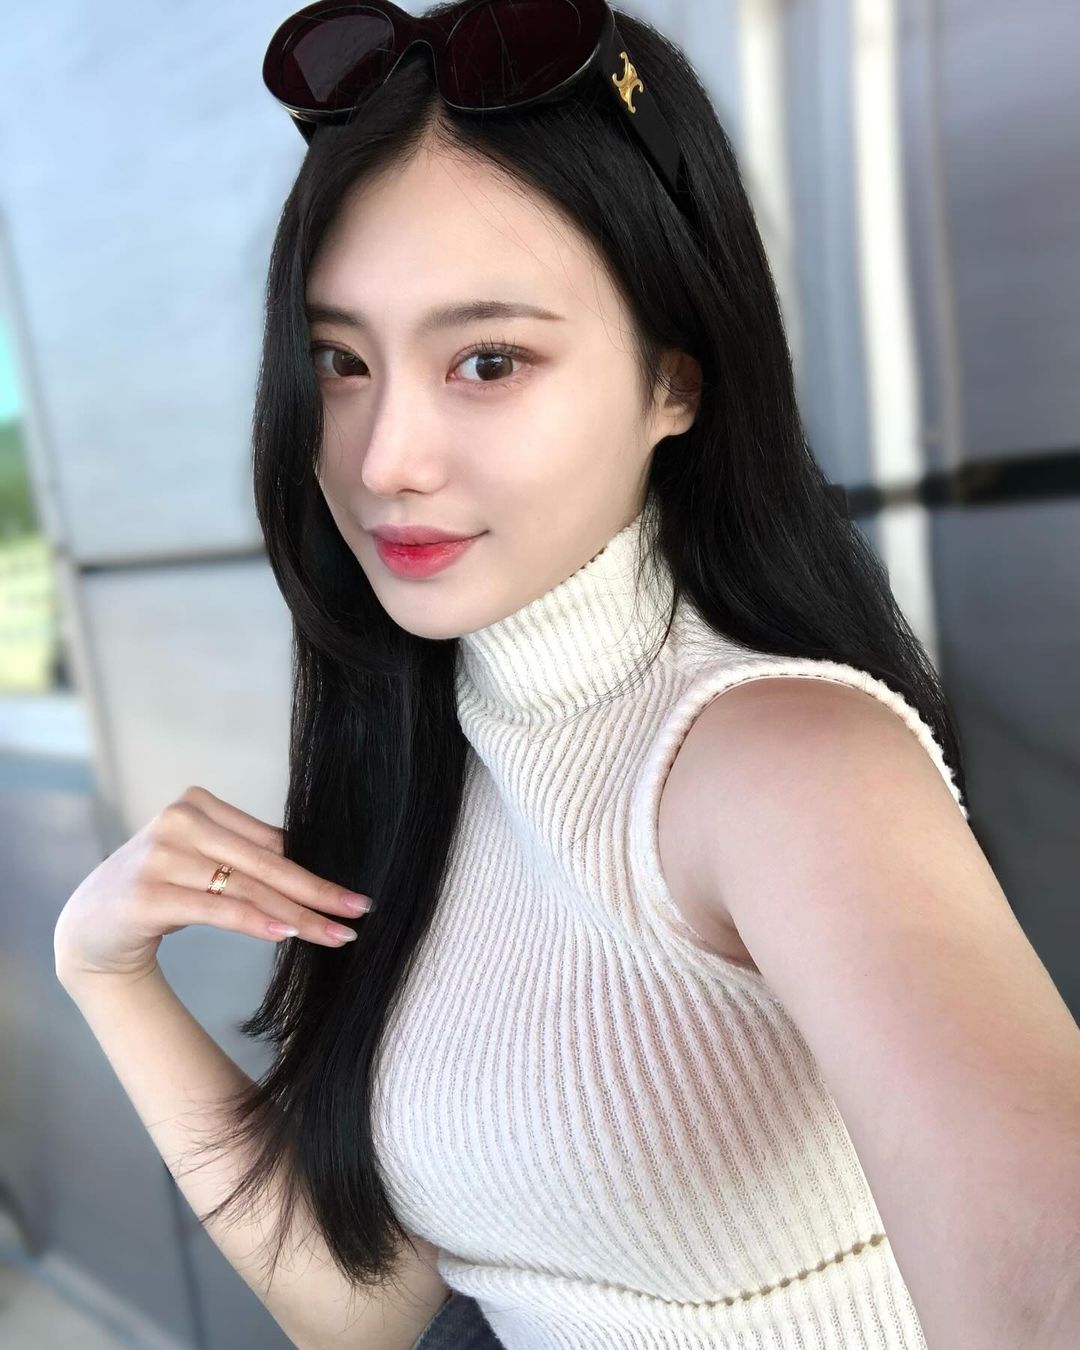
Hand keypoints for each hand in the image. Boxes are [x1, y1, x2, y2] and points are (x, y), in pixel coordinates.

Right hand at [54, 784, 372, 986]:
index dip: (316, 869)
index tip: (353, 894)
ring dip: (297, 916)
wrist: (91, 925)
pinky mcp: (147, 894)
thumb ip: (248, 858)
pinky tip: (286, 935)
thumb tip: (316, 871)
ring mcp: (159, 856)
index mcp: (198, 805)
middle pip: (266, 863)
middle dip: (317, 892)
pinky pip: (215, 908)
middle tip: (357, 912)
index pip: (271, 842)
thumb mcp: (203, 863)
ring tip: (334, 935)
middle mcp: (179, 822)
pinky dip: (254, 922)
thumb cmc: (161, 890)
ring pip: (247, 888)